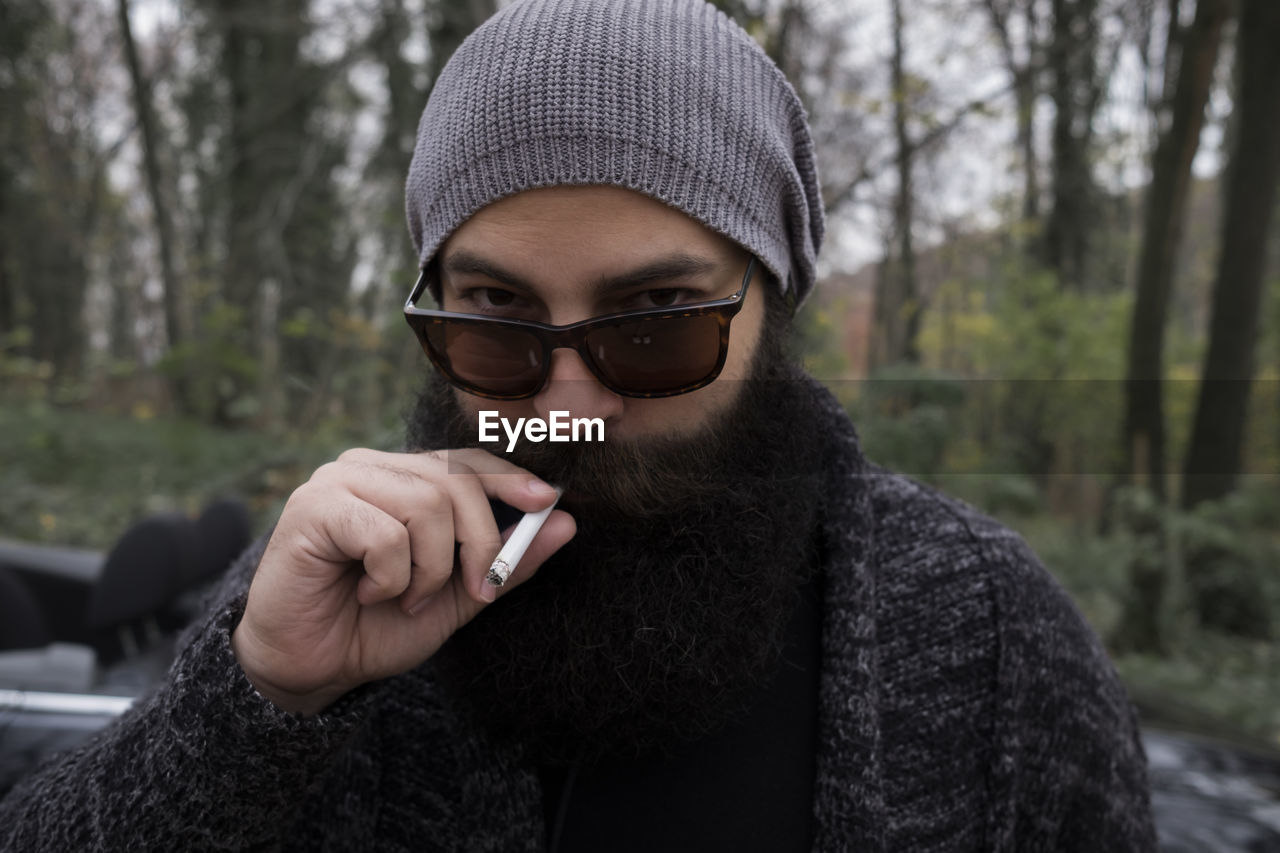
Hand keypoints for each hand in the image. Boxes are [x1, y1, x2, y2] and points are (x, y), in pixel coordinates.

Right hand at [230, 448, 573, 714]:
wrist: (310, 667)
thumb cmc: (377, 626)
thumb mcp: (457, 597)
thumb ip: (505, 561)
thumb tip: (565, 522)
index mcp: (401, 477)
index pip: (466, 461)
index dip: (509, 478)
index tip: (548, 500)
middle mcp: (369, 467)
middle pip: (455, 482)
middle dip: (479, 543)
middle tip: (471, 590)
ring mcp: (337, 481)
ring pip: (427, 505)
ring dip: (430, 569)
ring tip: (405, 599)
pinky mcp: (312, 508)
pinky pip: (386, 533)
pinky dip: (392, 577)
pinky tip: (366, 594)